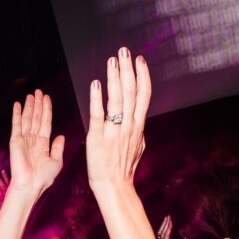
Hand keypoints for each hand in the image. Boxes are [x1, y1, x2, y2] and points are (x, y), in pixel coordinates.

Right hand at [7, 90, 65, 194]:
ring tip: (31, 94)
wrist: (30, 185)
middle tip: (39, 91)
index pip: (45, 122)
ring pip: (28, 118)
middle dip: (38, 104)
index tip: (47, 98)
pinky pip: (16, 124)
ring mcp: (24, 139)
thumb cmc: (43, 178)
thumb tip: (61, 136)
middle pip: (36, 117)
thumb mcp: (56, 162)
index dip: (47, 110)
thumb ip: (58, 148)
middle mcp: (33, 139)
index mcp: (43, 144)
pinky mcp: (15, 141)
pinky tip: (17, 104)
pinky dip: (16, 114)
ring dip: (30, 106)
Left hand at [86, 47, 150, 187]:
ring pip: (117, 100)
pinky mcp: (98, 138)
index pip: (143, 95)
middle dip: (128, 70)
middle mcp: (128, 126)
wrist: (114, 187)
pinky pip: (98, 115)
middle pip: (131, 92)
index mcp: (138, 126)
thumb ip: (138, 131)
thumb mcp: (137, 146)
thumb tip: (140, 121)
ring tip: (112, 61)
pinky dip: (97, 99)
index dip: (142, 76)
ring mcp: (114, 132)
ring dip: (115, 78)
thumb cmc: (123, 168)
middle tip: (124, 51)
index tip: (140, 60)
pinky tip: (96, 84)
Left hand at [157, 215, 188, 238]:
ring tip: (165, 220)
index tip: (170, 220)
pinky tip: (163, 228)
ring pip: (159, 233)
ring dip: (162, 226)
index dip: (169, 227)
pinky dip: (161, 231)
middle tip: (167, 216)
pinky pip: (158, 236)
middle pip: (161, 231)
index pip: (166, 234)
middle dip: (165, 223)